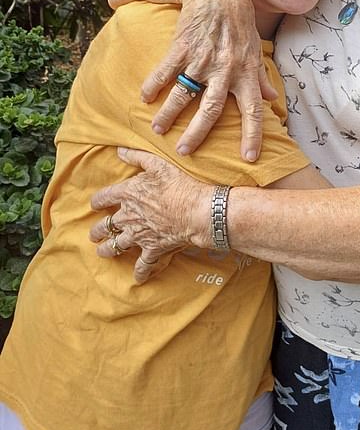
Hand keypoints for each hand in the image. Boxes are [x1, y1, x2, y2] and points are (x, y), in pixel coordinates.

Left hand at [90, 147, 211, 283]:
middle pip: (105, 226)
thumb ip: (137, 157)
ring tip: (102, 252)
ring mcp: (139, 235)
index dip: (97, 201)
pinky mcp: (153, 249)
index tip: (95, 204)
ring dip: (107, 250)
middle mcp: (128, 217)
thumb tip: (119, 150)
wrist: (197, 211)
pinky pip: (142, 265)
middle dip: (97, 231)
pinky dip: (140, 273)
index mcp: (127, 194)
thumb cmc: (179, 185)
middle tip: (94, 234)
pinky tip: (136, 279)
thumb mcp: (158, 164)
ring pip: (116, 246)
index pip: (103, 198)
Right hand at [141, 0, 277, 158]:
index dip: (253, 135)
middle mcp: (226, 70)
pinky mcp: (183, 46)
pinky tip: (144, 97)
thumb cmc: (239, 22)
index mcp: (246, 74)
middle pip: (212, 109)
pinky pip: (166, 70)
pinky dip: (154, 84)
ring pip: (184, 93)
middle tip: (184, 152)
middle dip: (198, 133)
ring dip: (169, 113)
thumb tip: (271, 98)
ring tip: (157, 130)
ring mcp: (203, 58)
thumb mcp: (255, 51)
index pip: (253, 111)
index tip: (250, 159)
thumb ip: (261, 77)